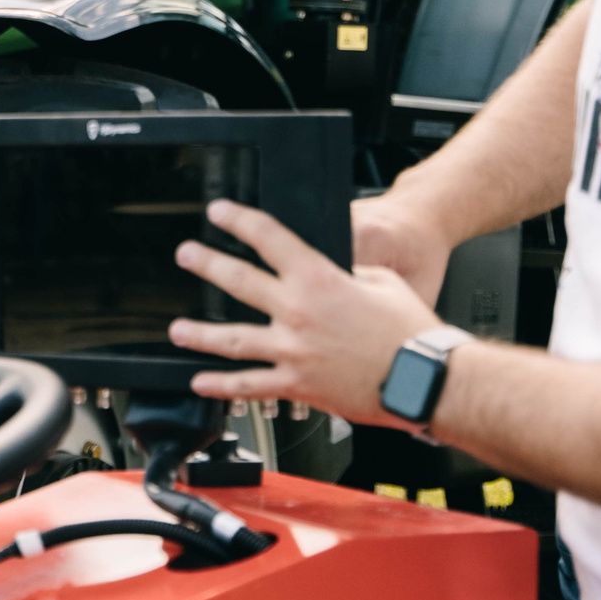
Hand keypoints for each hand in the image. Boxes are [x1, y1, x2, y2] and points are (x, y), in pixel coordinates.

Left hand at [170, 199, 443, 419]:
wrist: (423, 378)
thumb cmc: (410, 333)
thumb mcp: (381, 282)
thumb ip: (348, 274)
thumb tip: (333, 273)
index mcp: (318, 279)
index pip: (269, 238)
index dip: (240, 221)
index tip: (220, 213)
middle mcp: (297, 312)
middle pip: (239, 282)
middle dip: (207, 264)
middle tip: (186, 255)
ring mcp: (293, 351)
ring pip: (233, 340)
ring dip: (200, 334)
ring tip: (178, 330)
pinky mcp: (297, 385)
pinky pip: (250, 386)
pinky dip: (222, 386)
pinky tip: (202, 382)